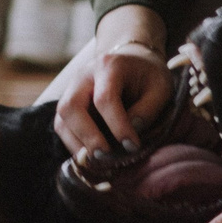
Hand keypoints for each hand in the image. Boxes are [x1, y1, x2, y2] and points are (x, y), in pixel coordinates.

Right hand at [41, 5, 169, 159]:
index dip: (117, 126)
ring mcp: (71, 89)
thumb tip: (131, 134)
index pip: (105, 99)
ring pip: (61, 119)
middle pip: (71, 107)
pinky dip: (74, 145)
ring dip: (78, 144)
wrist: (130, 59)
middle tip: (106, 156)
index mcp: (109, 66)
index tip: (132, 146)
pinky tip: (91, 157)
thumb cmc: (148, 75)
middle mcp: (83, 76)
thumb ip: (148, 109)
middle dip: (88, 136)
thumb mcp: (160, 87)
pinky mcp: (67, 104)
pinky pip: (62, 127)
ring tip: (99, 162)